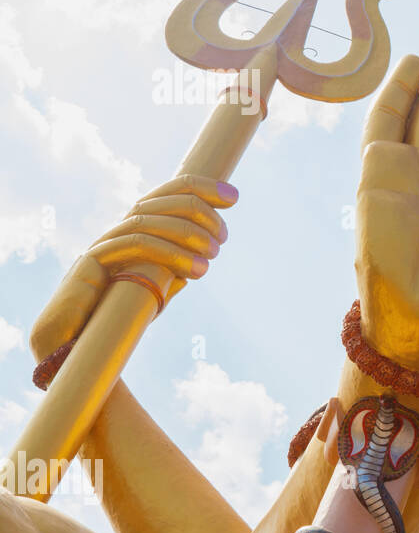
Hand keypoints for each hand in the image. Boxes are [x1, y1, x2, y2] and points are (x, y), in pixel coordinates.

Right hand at [28, 175, 235, 360]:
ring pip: (149, 220)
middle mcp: (119, 231)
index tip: (234, 196)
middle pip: (160, 200)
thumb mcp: (154, 291)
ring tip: (214, 253)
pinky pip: (134, 245)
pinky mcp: (92, 261)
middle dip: (199, 209)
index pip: (168, 195)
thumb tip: (200, 259)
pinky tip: (196, 270)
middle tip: (224, 236)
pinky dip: (170, 252)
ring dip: (188, 232)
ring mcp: (104, 243)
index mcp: (137, 233)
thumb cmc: (114, 318)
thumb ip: (172, 274)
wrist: (71, 343)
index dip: (201, 189)